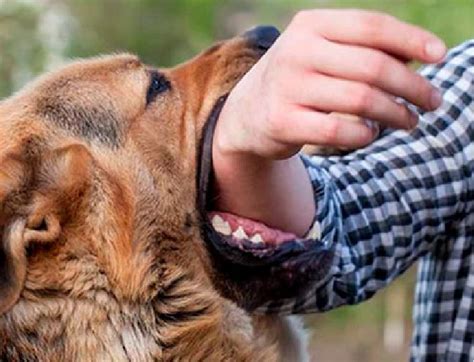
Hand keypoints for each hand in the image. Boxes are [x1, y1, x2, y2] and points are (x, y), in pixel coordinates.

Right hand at [215, 9, 445, 158]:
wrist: (247, 112)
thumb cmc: (299, 79)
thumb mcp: (323, 53)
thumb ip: (365, 49)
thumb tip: (422, 54)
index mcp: (310, 26)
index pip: (371, 26)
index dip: (412, 40)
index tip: (440, 57)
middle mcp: (296, 52)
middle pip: (373, 67)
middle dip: (413, 86)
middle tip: (432, 102)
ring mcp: (287, 87)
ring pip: (361, 100)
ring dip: (396, 114)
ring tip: (410, 121)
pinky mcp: (282, 121)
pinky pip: (339, 131)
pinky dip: (364, 135)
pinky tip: (370, 134)